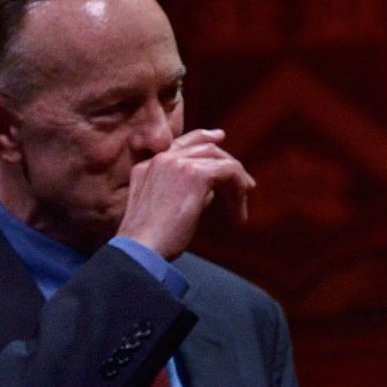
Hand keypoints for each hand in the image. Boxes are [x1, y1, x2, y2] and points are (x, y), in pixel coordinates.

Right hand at [116, 128, 256, 259]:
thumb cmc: (151, 241)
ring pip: (219, 160)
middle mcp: (160, 159)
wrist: (140, 248)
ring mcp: (177, 163)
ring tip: (241, 209)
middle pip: (204, 149)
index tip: (219, 137)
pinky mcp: (195, 174)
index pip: (181, 144)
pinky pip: (229, 171)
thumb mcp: (161, 210)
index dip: (203, 138)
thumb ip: (183, 193)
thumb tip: (210, 191)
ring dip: (236, 184)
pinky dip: (239, 191)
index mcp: (146, 166)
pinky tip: (239, 214)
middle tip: (246, 184)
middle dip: (227, 164)